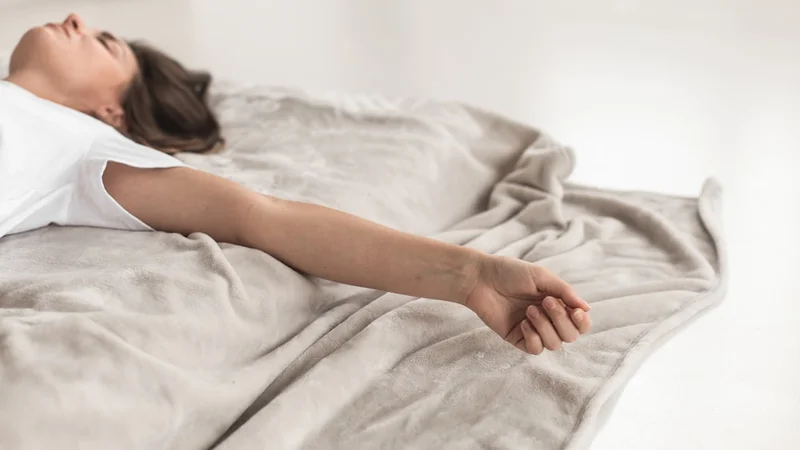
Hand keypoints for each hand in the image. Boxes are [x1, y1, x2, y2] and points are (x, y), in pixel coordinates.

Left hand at [465, 255, 591, 354]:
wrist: (481, 278)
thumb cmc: (510, 273)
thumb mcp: (542, 277)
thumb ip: (565, 292)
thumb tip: (588, 309)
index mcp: (557, 303)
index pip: (580, 323)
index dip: (582, 322)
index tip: (576, 312)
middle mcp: (548, 319)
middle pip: (570, 336)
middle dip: (561, 320)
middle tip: (544, 302)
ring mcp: (534, 330)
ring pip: (554, 344)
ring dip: (545, 327)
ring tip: (529, 310)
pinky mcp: (517, 338)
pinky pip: (535, 349)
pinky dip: (534, 337)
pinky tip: (523, 323)